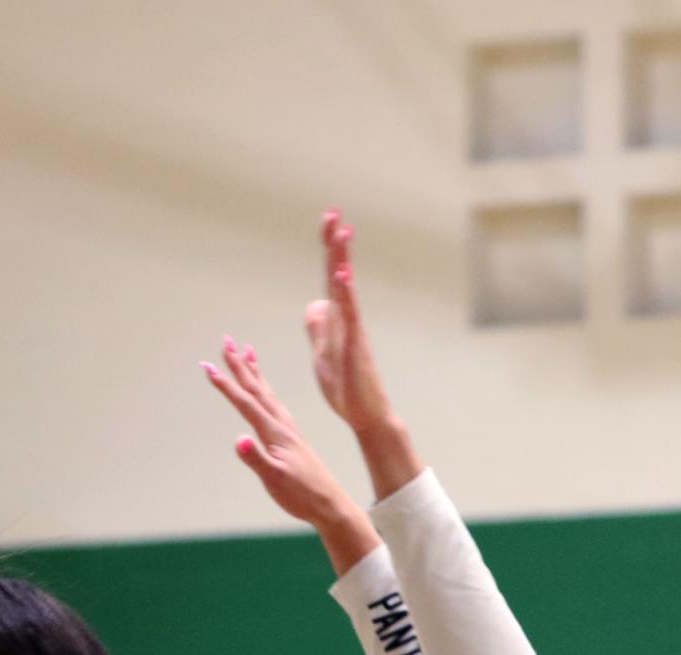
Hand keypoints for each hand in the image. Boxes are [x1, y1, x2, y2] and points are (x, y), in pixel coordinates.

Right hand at [203, 336, 360, 529]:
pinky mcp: (292, 437)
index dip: (225, 385)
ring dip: (254, 371)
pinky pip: (275, 403)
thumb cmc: (301, 495)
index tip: (207, 366)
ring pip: (266, 392)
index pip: (245, 403)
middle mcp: (281, 425)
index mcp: (274, 433)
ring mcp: (288, 429)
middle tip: (226, 341)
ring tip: (247, 351)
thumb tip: (239, 439)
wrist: (330, 503)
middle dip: (239, 365)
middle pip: (256, 388)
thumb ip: (256, 459)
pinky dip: (266, 390)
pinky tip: (265, 390)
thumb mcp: (274, 480)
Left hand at [306, 210, 396, 435]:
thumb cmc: (346, 387)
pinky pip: (350, 315)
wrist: (365, 415)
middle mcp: (345, 318)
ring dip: (341, 259)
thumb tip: (316, 303)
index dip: (327, 250)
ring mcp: (352, 330)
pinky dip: (346, 294)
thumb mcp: (322, 353)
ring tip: (341, 232)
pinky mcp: (355, 346)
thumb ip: (318, 328)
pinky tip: (342, 275)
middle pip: (337, 274)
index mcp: (334, 320)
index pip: (328, 278)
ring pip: (345, 288)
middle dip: (334, 244)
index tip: (327, 220)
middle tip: (333, 212)